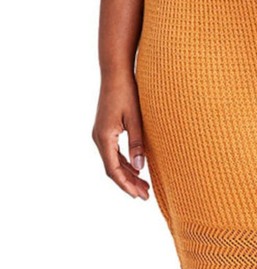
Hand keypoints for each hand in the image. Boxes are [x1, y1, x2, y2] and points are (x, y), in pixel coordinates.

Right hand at [92, 71, 149, 199]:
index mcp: (104, 137)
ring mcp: (100, 134)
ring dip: (128, 175)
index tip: (139, 196)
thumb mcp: (136, 119)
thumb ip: (137, 144)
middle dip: (128, 184)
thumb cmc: (126, 92)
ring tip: (144, 187)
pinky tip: (137, 169)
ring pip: (113, 162)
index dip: (126, 185)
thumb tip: (140, 168)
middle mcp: (99, 138)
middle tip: (145, 196)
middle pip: (113, 169)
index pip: (113, 170)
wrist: (115, 73)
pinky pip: (113, 153)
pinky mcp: (105, 130)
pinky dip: (125, 164)